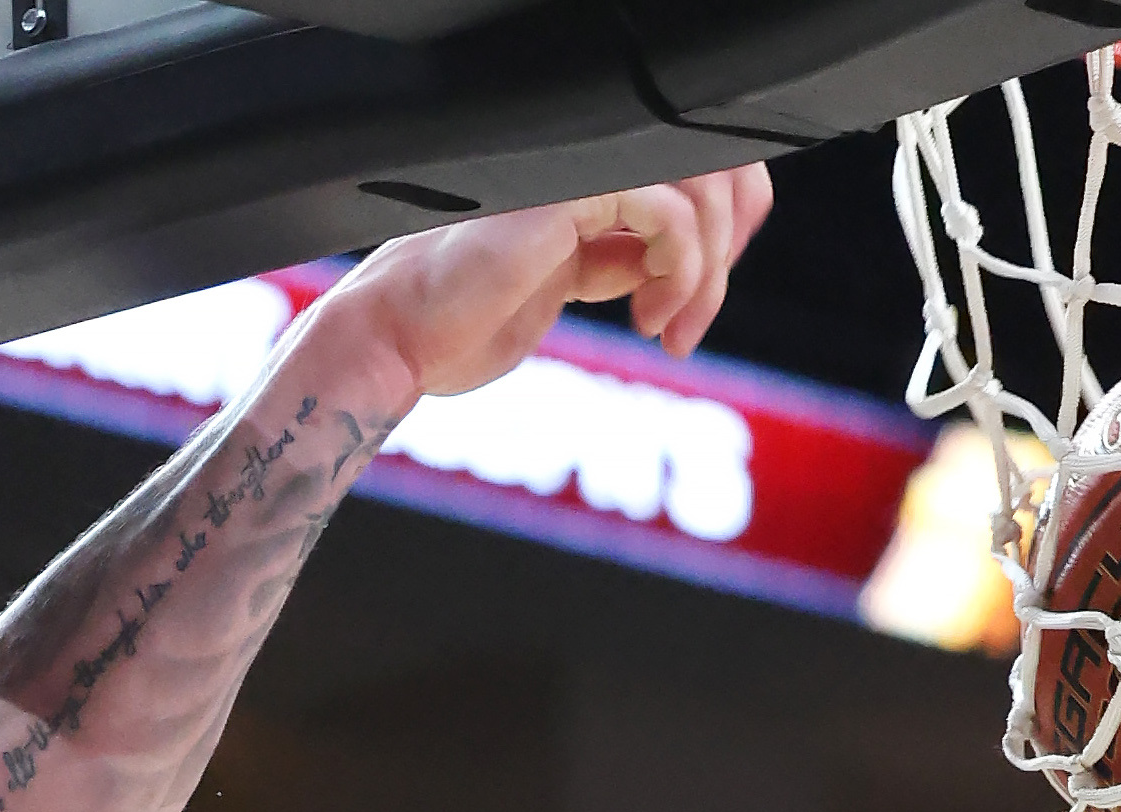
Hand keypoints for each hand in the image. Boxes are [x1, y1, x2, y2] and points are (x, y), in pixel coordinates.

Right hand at [330, 166, 777, 393]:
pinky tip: (647, 316)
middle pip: (712, 166)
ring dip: (704, 275)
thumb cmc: (457, 327)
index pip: (691, 168)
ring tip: (670, 330)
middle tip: (691, 325)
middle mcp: (582, 160)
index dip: (721, 229)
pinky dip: (681, 273)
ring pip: (699, 189)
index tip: (696, 301)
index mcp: (579, 174)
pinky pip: (669, 214)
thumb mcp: (563, 288)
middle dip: (723, 253)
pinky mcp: (571, 192)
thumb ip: (619, 261)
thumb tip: (682, 267)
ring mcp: (577, 170)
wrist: (397, 341)